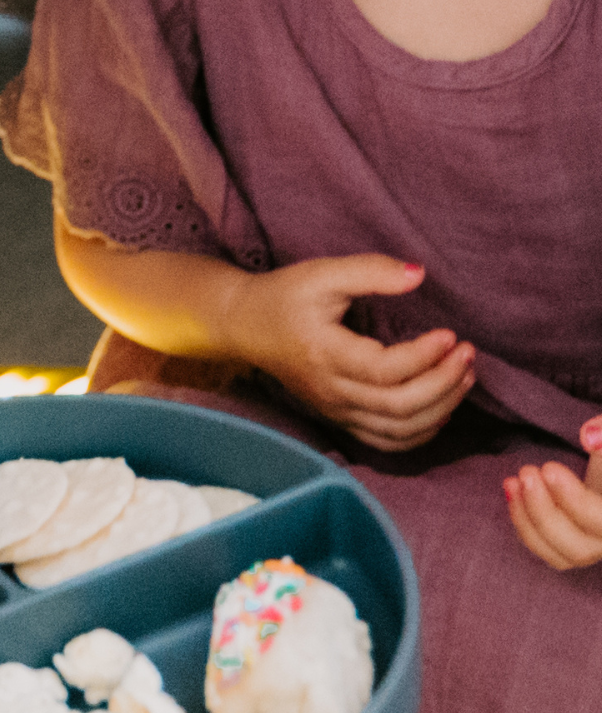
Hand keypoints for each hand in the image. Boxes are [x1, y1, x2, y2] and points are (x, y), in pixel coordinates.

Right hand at [229, 253, 474, 451]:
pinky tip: (443, 408)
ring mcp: (335, 410)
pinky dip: (421, 433)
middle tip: (468, 354)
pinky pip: (387, 441)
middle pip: (399, 406)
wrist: (244, 326)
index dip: (425, 357)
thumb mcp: (322, 274)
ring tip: (465, 376)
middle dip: (444, 383)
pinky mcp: (339, 418)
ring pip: (398, 430)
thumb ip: (370, 271)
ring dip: (441, 408)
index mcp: (326, 354)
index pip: (385, 370)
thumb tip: (419, 275)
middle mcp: (331, 391)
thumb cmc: (284, 297)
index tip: (451, 334)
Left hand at [505, 417, 601, 572]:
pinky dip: (525, 526)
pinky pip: (547, 552)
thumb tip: (589, 436)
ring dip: (529, 519)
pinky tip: (513, 493)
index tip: (549, 468)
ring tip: (512, 481)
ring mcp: (595, 549)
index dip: (574, 500)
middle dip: (545, 511)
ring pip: (561, 556)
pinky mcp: (574, 549)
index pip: (601, 520)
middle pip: (581, 548)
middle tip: (527, 471)